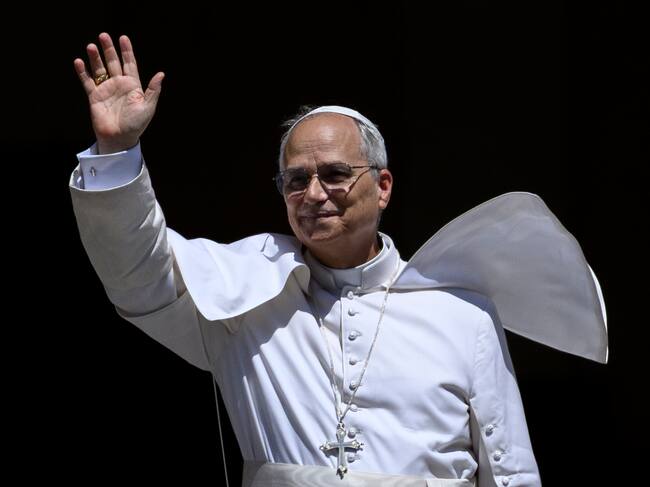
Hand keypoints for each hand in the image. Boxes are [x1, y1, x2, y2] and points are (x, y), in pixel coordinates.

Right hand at [73, 33, 163, 153]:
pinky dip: (83, 72)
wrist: (119, 138)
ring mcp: (106, 90)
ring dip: (95, 58)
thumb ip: (153, 90)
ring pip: (100, 69)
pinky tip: (79, 62)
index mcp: (133, 86)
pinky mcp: (94, 97)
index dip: (127, 51)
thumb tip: (161, 74)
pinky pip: (88, 82)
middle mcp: (119, 85)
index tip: (123, 38)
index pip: (130, 64)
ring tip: (91, 46)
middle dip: (109, 49)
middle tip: (103, 35)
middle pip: (113, 63)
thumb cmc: (136, 125)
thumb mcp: (148, 107)